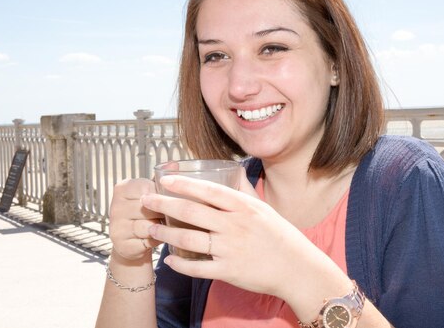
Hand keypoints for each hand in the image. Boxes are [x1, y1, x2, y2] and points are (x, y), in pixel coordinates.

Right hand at [108, 178, 164, 261]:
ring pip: (149, 225)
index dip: (162, 196)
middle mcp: (115, 206)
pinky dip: (157, 239)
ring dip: (161, 227)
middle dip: (163, 212)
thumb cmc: (144, 213)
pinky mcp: (121, 244)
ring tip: (165, 225)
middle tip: (170, 215)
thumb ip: (160, 180)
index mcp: (122, 188)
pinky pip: (147, 240)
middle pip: (149, 207)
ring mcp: (116, 226)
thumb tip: (174, 164)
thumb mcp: (150, 193)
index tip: (167, 199)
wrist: (131, 242)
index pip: (148, 188)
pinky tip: (158, 236)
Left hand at [142, 167, 332, 298]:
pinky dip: (180, 264)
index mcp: (243, 207)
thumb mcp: (263, 208)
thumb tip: (233, 172)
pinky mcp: (228, 271)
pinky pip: (197, 268)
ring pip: (189, 240)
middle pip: (191, 212)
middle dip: (164, 205)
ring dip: (166, 234)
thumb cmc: (280, 235)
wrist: (296, 268)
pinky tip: (168, 259)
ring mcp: (230, 249)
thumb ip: (244, 191)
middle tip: (146, 201)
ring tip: (151, 229)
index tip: (164, 180)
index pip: (208, 190)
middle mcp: (234, 225)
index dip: (183, 184)